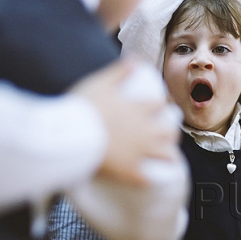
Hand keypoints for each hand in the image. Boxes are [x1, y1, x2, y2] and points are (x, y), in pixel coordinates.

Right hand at [69, 61, 179, 186]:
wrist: (69, 134)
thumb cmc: (82, 107)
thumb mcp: (101, 82)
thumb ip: (120, 71)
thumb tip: (135, 60)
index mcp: (139, 109)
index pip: (161, 105)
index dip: (164, 105)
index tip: (164, 107)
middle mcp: (145, 130)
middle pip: (169, 132)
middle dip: (171, 132)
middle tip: (169, 134)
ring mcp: (139, 152)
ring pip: (165, 155)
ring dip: (168, 155)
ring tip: (169, 157)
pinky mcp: (129, 171)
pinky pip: (146, 178)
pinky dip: (149, 178)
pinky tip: (151, 179)